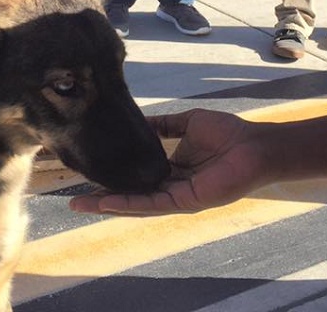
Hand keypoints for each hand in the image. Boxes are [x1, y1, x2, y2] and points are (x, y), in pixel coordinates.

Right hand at [70, 109, 268, 214]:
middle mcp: (171, 187)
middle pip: (131, 194)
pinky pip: (152, 204)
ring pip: (136, 203)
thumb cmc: (226, 134)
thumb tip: (141, 122)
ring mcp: (176, 197)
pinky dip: (128, 203)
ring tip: (80, 205)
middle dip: (102, 198)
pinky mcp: (184, 201)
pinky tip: (107, 203)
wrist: (253, 145)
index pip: (136, 176)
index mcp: (172, 170)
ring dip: (108, 204)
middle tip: (73, 200)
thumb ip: (164, 126)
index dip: (114, 176)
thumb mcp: (187, 124)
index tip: (89, 172)